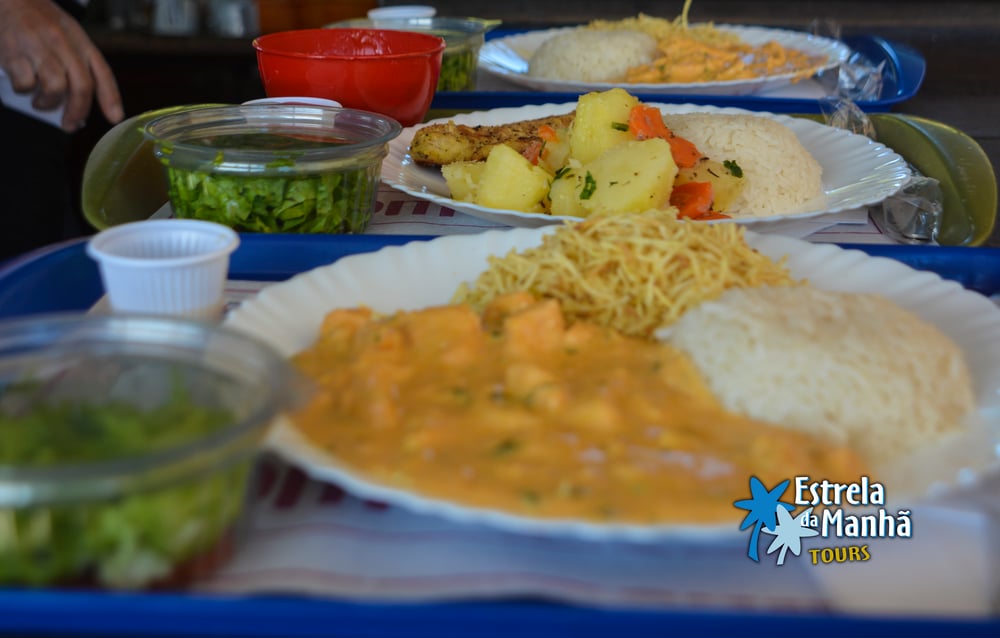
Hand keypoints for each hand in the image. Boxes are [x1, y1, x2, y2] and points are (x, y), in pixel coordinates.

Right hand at [0, 0, 123, 130]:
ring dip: (49, 103)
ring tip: (42, 103)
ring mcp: (39, 46)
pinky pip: (26, 83)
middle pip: (81, 85)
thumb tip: (78, 104)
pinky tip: (24, 87)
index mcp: (80, 41)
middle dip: (77, 111)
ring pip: (56, 87)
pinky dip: (25, 91)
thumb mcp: (68, 36)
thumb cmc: (40, 23)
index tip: (114, 118)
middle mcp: (63, 43)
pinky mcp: (14, 52)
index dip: (111, 98)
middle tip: (69, 124)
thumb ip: (77, 65)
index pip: (102, 72)